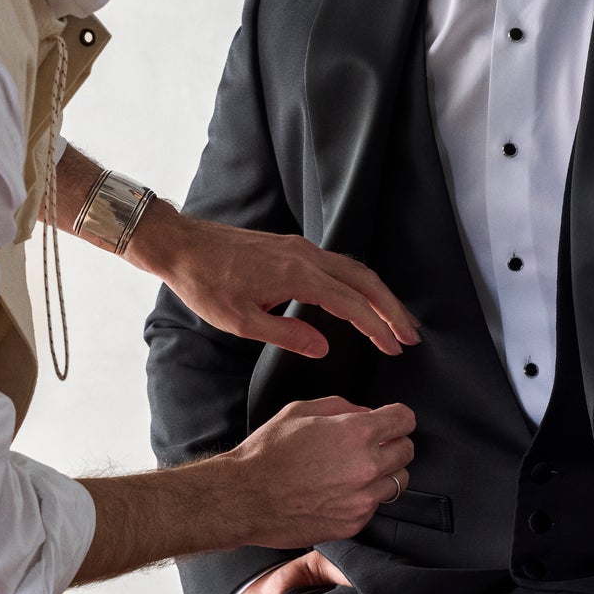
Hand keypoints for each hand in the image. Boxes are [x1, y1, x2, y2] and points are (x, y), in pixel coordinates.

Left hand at [129, 204, 419, 357]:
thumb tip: (324, 346)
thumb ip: (286, 334)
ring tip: (397, 319)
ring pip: (355, 269)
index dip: (376, 328)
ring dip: (380, 294)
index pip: (351, 304)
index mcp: (297, 275)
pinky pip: (339, 263)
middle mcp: (306, 256)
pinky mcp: (294, 247)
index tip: (395, 347)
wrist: (182, 246)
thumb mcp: (241, 322)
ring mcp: (302, 248)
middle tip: (411, 335)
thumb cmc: (205, 284)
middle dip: (392, 309)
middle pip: (365, 281)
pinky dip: (360, 282)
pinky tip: (363, 297)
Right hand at [229, 395, 414, 546]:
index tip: (394, 421)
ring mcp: (362, 498)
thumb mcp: (300, 411)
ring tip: (361, 471)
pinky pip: (376, 505)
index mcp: (356, 433)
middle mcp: (366, 466)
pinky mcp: (354, 523)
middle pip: (407, 451)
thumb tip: (366, 413)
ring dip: (386, 473)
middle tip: (375, 445)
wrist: (244, 497)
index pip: (404, 420)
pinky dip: (366, 497)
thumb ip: (341, 407)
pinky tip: (344, 491)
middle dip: (394, 443)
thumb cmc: (267, 454)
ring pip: (398, 481)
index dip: (399, 417)